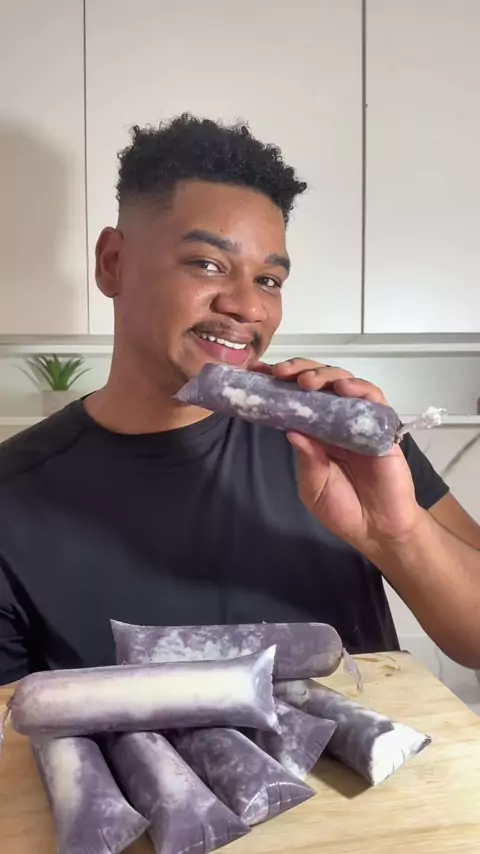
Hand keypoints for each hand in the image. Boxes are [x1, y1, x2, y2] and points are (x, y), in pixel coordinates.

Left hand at [250, 359, 422, 553]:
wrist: (377, 530)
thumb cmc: (343, 509)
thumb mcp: (313, 486)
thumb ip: (307, 459)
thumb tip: (292, 430)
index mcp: (316, 431)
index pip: (297, 398)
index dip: (280, 382)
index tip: (257, 373)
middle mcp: (337, 420)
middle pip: (320, 382)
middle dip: (299, 370)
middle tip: (281, 373)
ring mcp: (360, 420)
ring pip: (345, 383)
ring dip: (325, 375)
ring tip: (307, 381)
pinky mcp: (382, 427)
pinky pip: (374, 400)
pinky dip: (360, 389)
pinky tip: (344, 388)